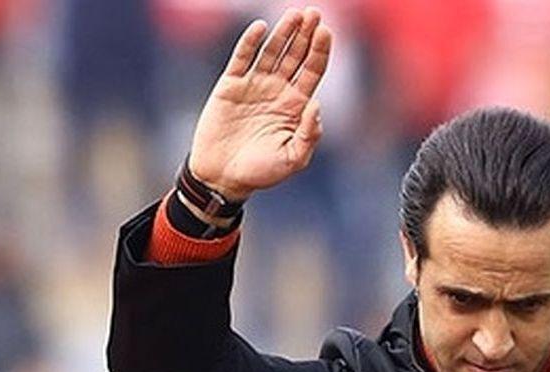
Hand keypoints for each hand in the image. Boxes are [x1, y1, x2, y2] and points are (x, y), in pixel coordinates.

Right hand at [187, 7, 332, 201]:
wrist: (223, 177)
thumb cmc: (261, 172)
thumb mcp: (293, 159)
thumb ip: (309, 135)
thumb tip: (317, 105)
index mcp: (295, 106)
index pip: (312, 71)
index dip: (320, 51)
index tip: (326, 31)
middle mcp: (277, 91)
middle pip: (296, 56)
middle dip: (306, 35)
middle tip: (315, 13)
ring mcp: (254, 85)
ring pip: (272, 51)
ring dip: (283, 33)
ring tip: (295, 14)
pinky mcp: (230, 86)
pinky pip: (241, 59)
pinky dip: (250, 43)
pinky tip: (261, 28)